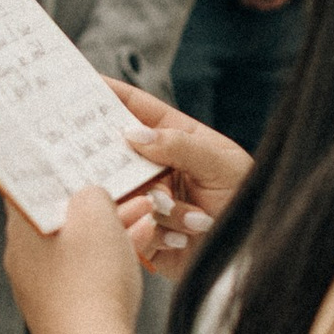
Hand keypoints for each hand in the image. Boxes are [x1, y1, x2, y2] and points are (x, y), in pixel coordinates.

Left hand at [3, 180, 143, 333]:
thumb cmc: (89, 281)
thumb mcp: (96, 213)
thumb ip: (91, 193)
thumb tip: (89, 198)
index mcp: (21, 227)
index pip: (31, 186)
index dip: (59, 172)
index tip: (81, 167)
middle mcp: (22, 258)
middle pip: (60, 218)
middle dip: (98, 205)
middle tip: (131, 196)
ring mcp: (40, 288)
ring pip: (77, 247)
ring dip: (110, 231)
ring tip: (145, 220)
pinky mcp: (61, 312)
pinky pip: (85, 275)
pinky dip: (108, 261)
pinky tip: (137, 251)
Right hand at [106, 77, 252, 278]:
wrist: (251, 250)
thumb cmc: (246, 199)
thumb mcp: (220, 164)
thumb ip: (179, 145)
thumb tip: (133, 133)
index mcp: (175, 138)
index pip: (137, 109)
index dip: (109, 95)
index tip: (82, 83)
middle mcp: (155, 167)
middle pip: (117, 153)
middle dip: (117, 160)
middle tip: (122, 167)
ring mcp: (147, 200)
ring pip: (125, 193)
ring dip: (161, 208)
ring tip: (195, 218)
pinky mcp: (143, 235)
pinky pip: (131, 229)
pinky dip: (158, 233)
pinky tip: (185, 236)